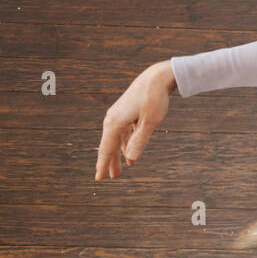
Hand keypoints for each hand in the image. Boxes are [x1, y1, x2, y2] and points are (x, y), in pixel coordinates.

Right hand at [95, 60, 175, 180]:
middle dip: (109, 162)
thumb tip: (131, 159)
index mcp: (115, 123)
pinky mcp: (125, 112)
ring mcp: (118, 115)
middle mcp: (112, 119)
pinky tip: (128, 153)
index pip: (107, 149)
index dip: (102, 165)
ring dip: (117, 154)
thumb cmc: (154, 99)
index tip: (99, 179)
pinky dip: (124, 143)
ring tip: (119, 170)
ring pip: (116, 140)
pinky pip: (122, 133)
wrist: (156, 78)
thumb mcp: (150, 122)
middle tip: (108, 178)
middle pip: (109, 145)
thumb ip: (139, 141)